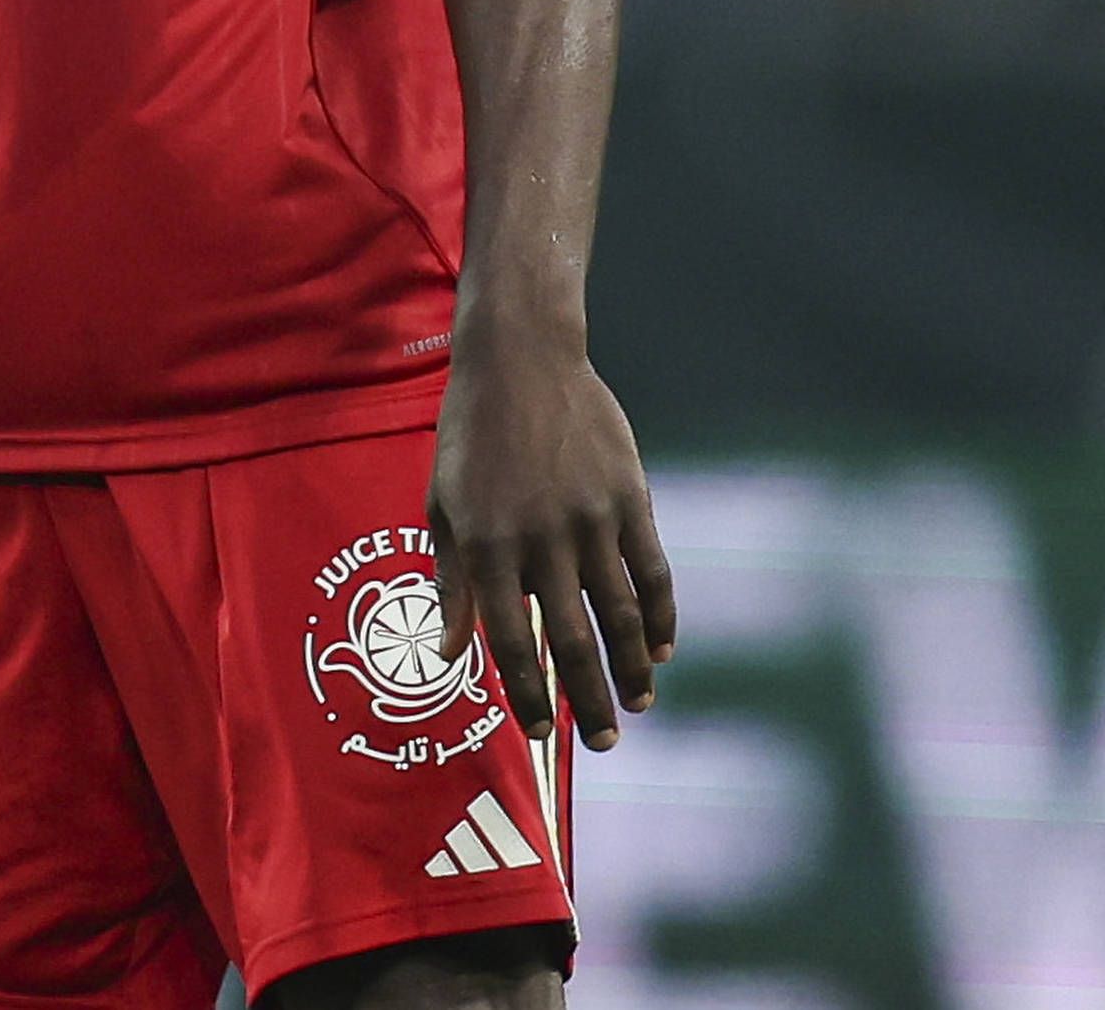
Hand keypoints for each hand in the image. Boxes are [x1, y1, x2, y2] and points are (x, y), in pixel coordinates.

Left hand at [427, 321, 673, 748]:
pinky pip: (652, 569)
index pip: (511, 642)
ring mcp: (591, 518)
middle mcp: (541, 540)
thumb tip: (452, 654)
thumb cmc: (471, 437)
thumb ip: (452, 582)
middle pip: (574, 641)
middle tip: (606, 745)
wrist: (522, 359)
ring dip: (632, 669)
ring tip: (640, 706)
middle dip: (589, 701)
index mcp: (487, 546)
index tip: (539, 735)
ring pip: (621, 614)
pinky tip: (662, 648)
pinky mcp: (629, 497)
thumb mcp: (442, 506)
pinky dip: (661, 615)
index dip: (527, 695)